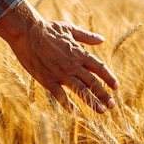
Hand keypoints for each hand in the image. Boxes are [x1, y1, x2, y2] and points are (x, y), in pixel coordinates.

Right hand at [0, 0, 118, 113]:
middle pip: (93, 82)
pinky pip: (60, 96)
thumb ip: (86, 36)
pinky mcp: (47, 80)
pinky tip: (76, 113)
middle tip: (112, 106)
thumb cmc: (48, 29)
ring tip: (101, 111)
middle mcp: (73, 65)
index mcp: (79, 53)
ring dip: (91, 101)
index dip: (109, 78)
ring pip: (80, 91)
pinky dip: (69, 105)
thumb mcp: (69, 29)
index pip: (99, 68)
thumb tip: (102, 39)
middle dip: (103, 94)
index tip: (116, 87)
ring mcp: (60, 74)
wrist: (27, 32)